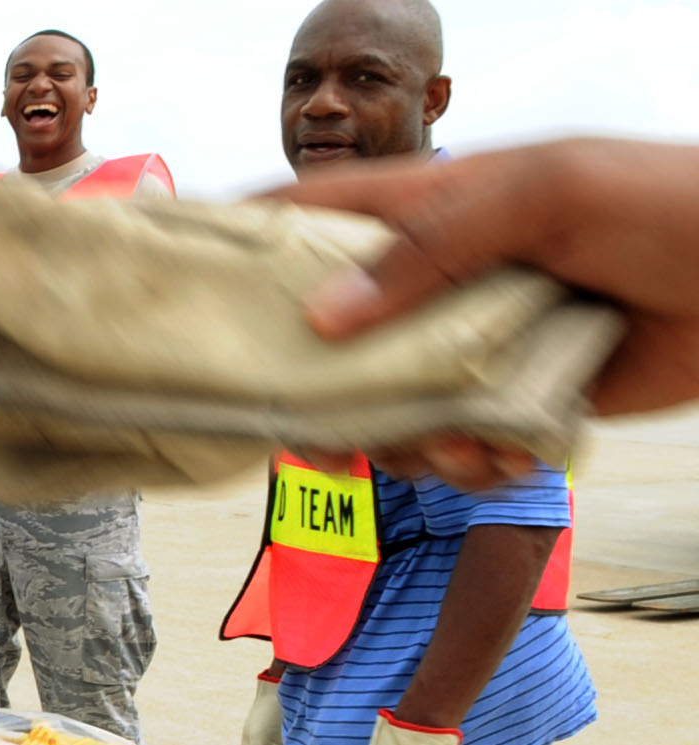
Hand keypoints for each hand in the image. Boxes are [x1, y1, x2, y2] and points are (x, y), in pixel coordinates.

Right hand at [270, 138, 698, 488]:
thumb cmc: (668, 205)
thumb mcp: (545, 195)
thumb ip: (432, 246)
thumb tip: (324, 315)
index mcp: (435, 210)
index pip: (312, 217)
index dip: (241, 244)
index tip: (179, 287)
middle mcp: (441, 283)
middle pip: (329, 341)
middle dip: (318, 397)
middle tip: (321, 440)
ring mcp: (475, 346)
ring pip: (389, 412)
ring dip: (410, 445)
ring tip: (461, 446)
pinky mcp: (518, 401)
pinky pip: (458, 449)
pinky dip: (473, 464)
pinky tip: (508, 452)